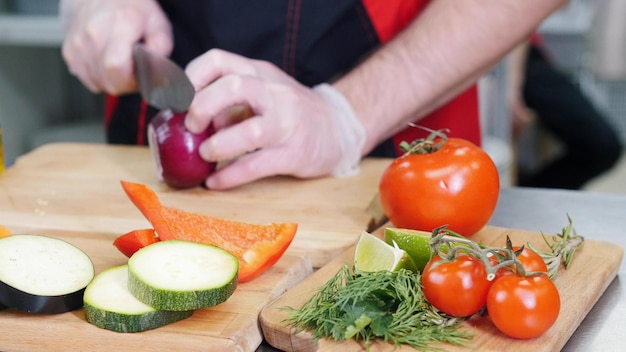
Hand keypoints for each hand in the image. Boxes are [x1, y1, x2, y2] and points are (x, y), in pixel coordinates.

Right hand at [60, 0, 171, 93]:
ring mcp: (78, 43)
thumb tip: (154, 70)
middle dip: (125, 83)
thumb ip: (160, 49)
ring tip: (120, 65)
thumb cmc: (132, 9)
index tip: (139, 76)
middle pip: (107, 81)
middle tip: (133, 71)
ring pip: (96, 83)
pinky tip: (106, 64)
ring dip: (111, 81)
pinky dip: (98, 77)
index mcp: (119, 25)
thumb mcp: (158, 24)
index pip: (116, 67)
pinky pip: (86, 78)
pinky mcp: (69, 51)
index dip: (131, 80)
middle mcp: (93, 34)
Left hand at [184, 49, 365, 189]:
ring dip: (218, 145)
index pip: (219, 60)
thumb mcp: (263, 94)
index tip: (177, 98)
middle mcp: (274, 93)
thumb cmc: (291, 112)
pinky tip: (215, 182)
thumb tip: (187, 118)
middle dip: (201, 106)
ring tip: (204, 154)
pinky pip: (256, 166)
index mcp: (260, 73)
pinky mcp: (294, 153)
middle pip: (233, 87)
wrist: (339, 129)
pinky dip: (229, 176)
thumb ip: (230, 102)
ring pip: (249, 130)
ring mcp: (287, 123)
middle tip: (190, 126)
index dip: (191, 77)